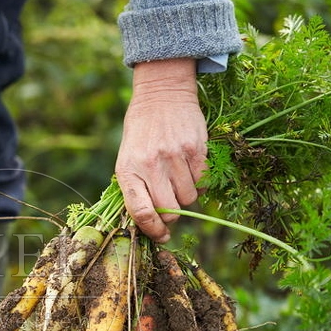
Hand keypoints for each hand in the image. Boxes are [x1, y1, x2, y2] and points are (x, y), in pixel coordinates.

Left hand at [114, 58, 207, 243]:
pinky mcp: (196, 149)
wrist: (161, 95)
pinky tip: (190, 169)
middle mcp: (151, 165)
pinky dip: (199, 183)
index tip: (161, 236)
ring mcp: (174, 157)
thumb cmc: (141, 132)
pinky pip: (203, 183)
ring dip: (185, 196)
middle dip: (172, 215)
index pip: (141, 213)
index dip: (153, 231)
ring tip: (177, 178)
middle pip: (170, 212)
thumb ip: (136, 189)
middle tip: (170, 203)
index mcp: (128, 170)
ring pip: (189, 199)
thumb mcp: (127, 158)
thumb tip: (150, 224)